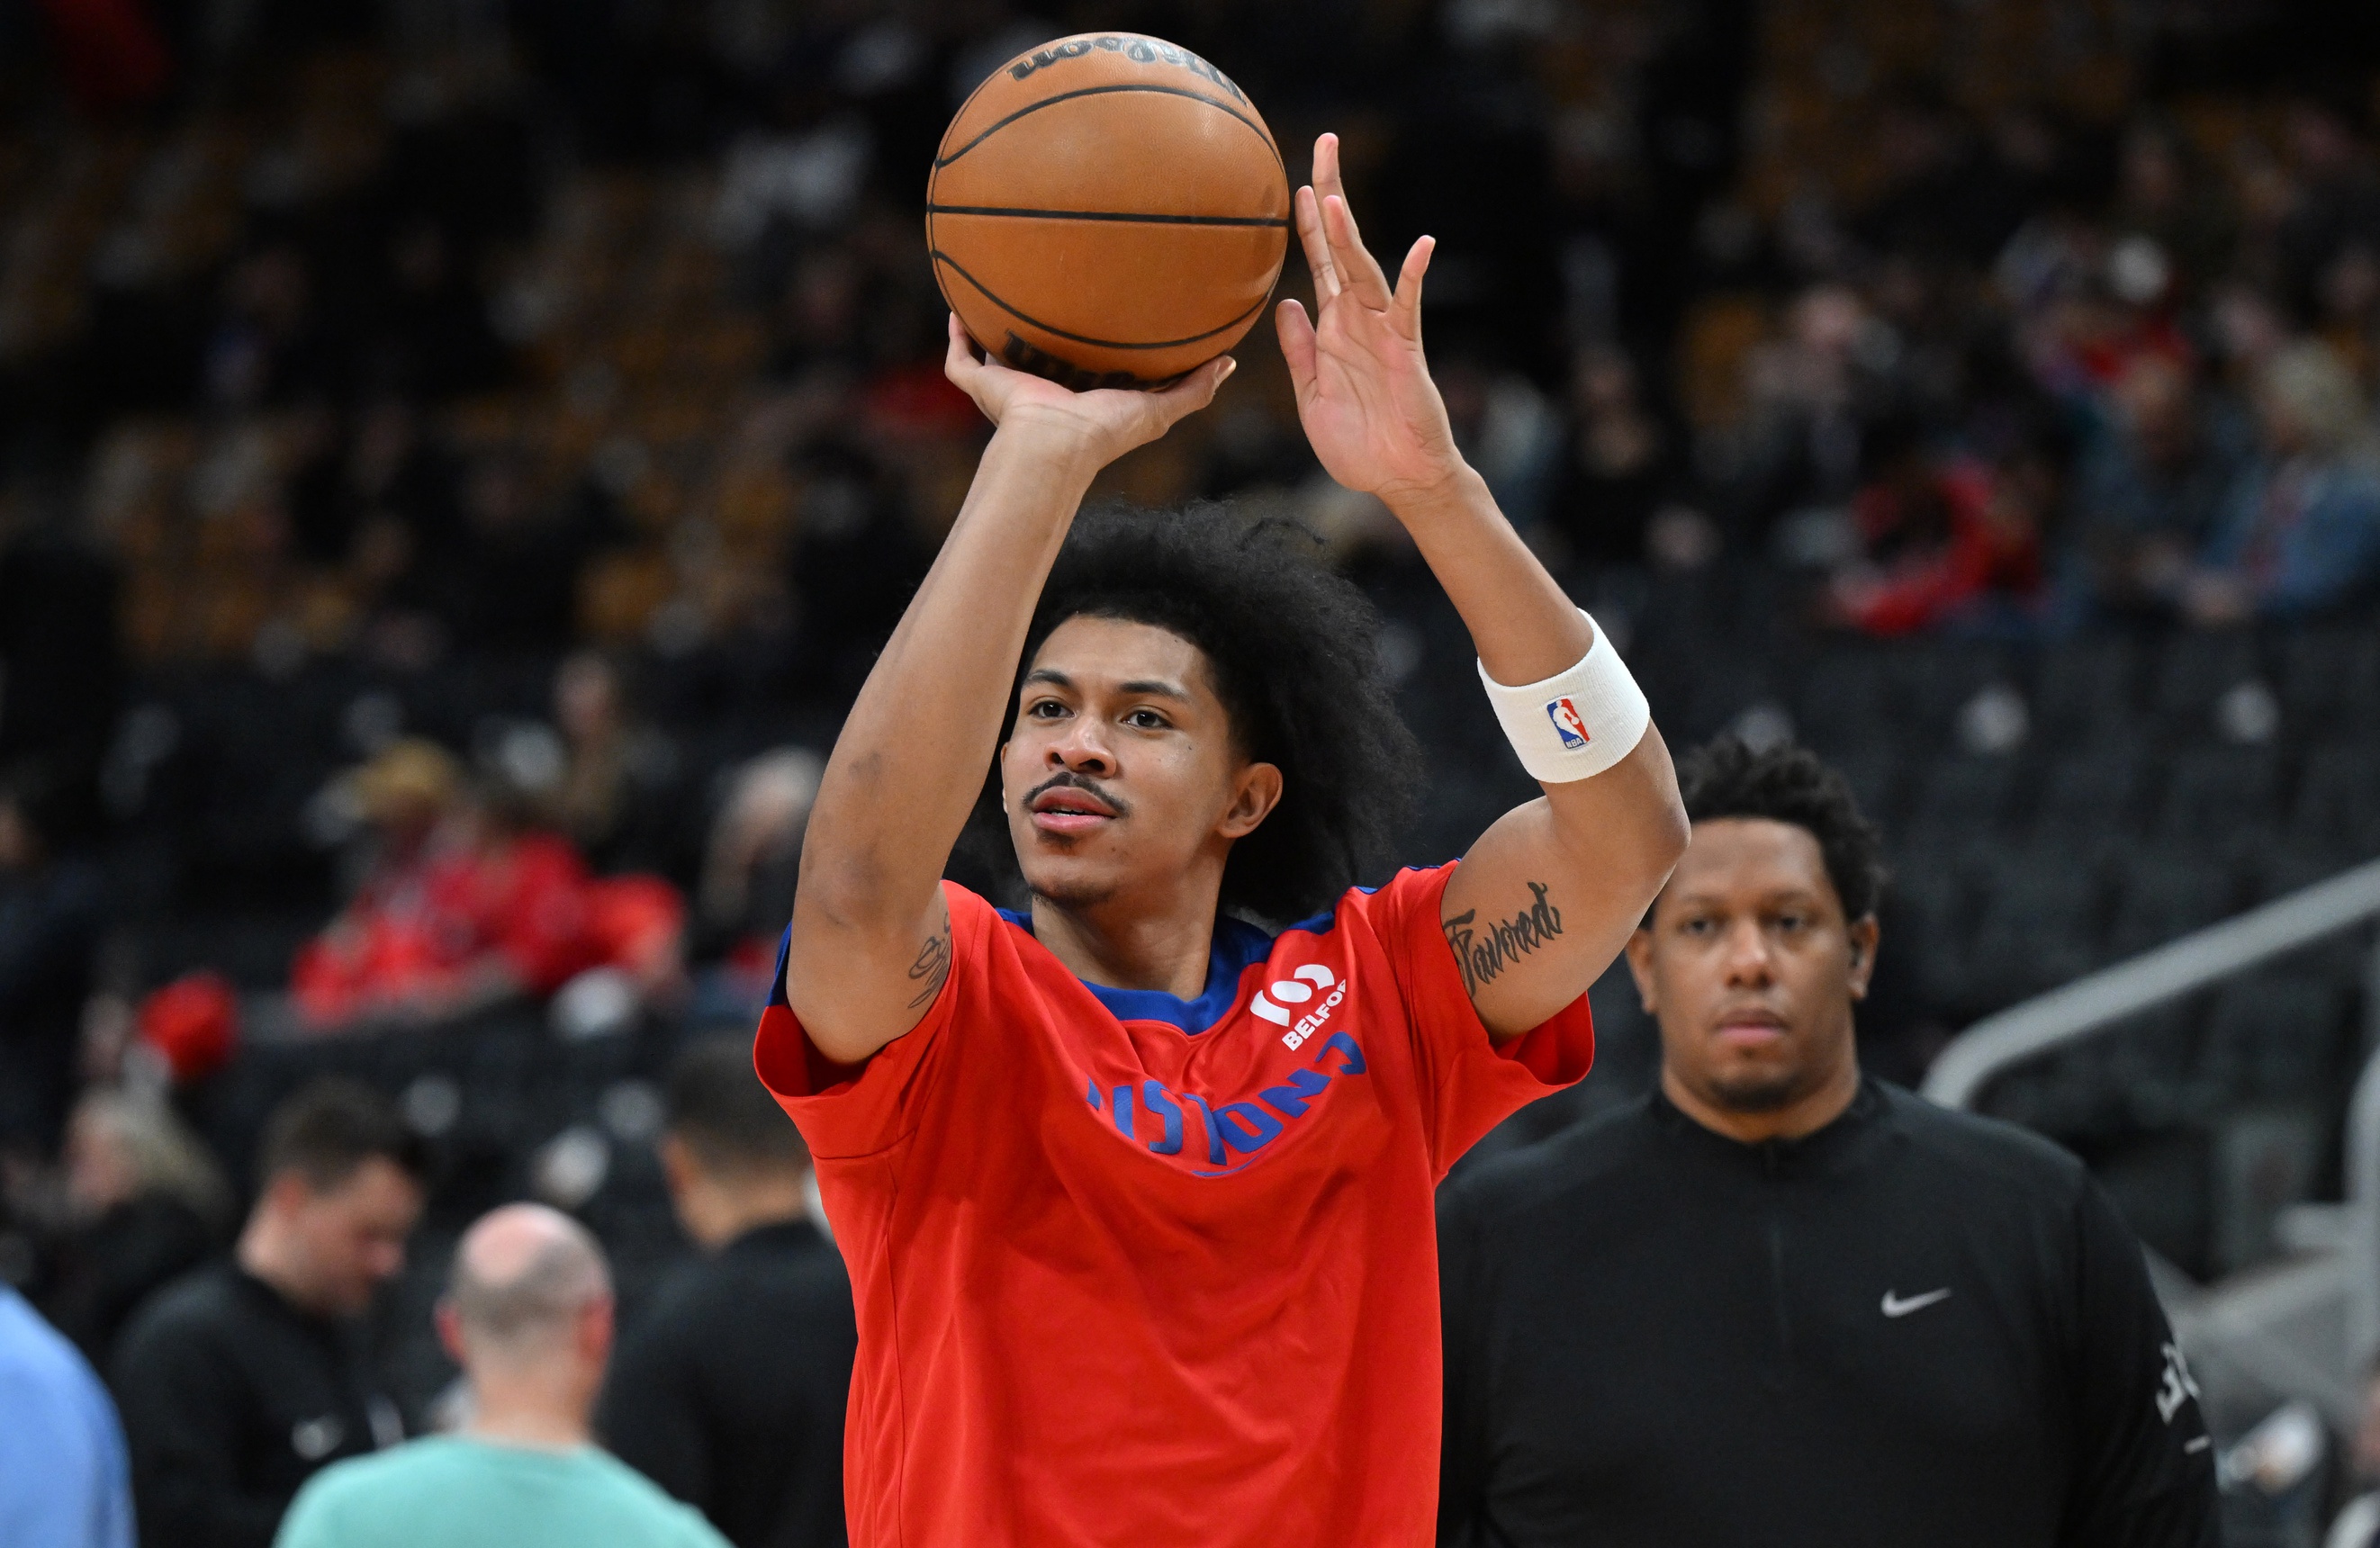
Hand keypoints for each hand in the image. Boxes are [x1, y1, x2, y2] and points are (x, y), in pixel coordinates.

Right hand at [942, 315, 1232, 474]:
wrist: (1054, 443)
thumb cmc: (1104, 431)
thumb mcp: (1158, 410)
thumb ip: (1193, 389)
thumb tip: (1229, 362)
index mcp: (1078, 394)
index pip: (1083, 365)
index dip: (1089, 342)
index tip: (1098, 309)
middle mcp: (1041, 390)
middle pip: (1036, 356)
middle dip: (1037, 330)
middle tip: (1045, 289)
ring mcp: (1008, 388)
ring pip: (994, 355)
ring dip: (991, 328)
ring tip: (991, 290)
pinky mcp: (981, 385)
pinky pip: (961, 359)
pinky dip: (956, 335)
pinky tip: (957, 307)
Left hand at [1276, 133, 1464, 504]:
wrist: (1398, 479)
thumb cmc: (1358, 443)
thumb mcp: (1311, 394)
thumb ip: (1299, 349)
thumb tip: (1285, 302)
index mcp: (1332, 327)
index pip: (1317, 261)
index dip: (1306, 223)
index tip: (1295, 183)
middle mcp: (1356, 318)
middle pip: (1340, 246)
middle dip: (1330, 196)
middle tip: (1323, 145)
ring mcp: (1382, 329)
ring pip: (1363, 269)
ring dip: (1347, 234)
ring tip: (1330, 196)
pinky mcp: (1406, 349)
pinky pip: (1408, 307)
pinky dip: (1413, 277)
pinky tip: (1422, 246)